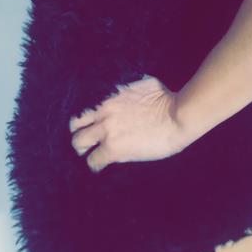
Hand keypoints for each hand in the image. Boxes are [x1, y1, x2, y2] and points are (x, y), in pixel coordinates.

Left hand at [68, 75, 185, 172]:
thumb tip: (124, 93)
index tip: (91, 126)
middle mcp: (102, 112)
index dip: (86, 120)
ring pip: (77, 143)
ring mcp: (106, 130)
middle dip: (81, 133)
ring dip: (84, 150)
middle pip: (74, 125)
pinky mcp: (113, 148)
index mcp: (108, 95)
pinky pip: (93, 161)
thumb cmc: (167, 99)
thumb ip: (125, 91)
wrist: (177, 116)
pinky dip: (96, 165)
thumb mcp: (140, 85)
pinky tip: (101, 166)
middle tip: (89, 142)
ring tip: (93, 154)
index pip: (82, 108)